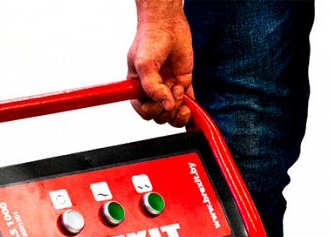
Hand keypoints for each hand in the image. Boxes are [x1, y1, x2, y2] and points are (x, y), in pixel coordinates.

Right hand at [127, 0, 193, 127]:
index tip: (161, 101)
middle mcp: (153, 93)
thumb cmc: (150, 40)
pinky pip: (188, 104)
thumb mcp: (145, 65)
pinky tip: (192, 108)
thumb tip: (167, 106)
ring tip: (180, 90)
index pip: (145, 112)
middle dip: (169, 109)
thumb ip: (152, 88)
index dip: (154, 111)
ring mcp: (169, 90)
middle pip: (161, 116)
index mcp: (139, 90)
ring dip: (179, 109)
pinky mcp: (184, 85)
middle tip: (174, 91)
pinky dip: (192, 109)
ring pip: (174, 114)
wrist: (167, 24)